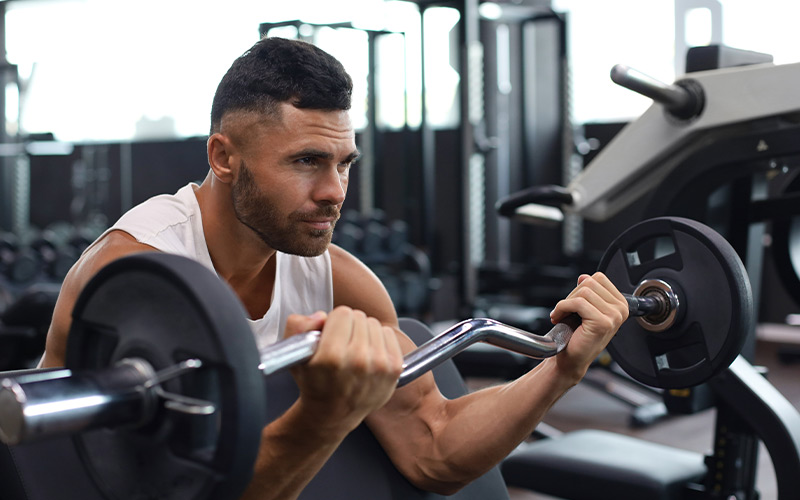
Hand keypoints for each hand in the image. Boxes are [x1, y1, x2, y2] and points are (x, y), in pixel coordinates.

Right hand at [283, 306, 403, 433]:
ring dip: (363, 332)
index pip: (342, 313)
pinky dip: (378, 339)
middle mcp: (358, 361)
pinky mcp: (394, 369)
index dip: (333, 322)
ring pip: (374, 324)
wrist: (333, 414)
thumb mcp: (292, 354)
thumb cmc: (312, 381)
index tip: (329, 335)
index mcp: (331, 357)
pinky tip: (367, 354)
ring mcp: (379, 366)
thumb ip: (298, 326)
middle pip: (359, 317)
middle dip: (348, 326)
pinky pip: (388, 334)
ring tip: (353, 349)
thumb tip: (322, 317)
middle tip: (341, 344)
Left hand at [549, 272, 627, 380]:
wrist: (570, 359)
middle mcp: (620, 310)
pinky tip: (558, 318)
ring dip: (565, 303)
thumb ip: (588, 292)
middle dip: (571, 295)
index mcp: (620, 304)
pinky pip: (577, 303)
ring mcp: (613, 317)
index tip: (573, 303)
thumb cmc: (576, 337)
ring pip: (583, 291)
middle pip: (590, 282)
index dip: (581, 288)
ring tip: (561, 315)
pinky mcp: (602, 323)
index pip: (598, 278)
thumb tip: (584, 276)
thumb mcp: (584, 309)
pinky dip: (561, 308)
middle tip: (565, 311)